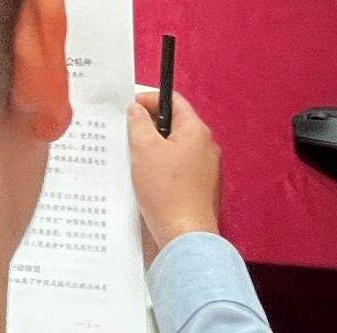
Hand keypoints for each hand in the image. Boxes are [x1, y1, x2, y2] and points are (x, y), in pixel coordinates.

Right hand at [127, 90, 221, 261]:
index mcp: (196, 131)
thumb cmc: (167, 194)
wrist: (185, 237)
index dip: (148, 100)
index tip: (130, 109)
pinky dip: (164, 170)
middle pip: (175, 125)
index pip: (173, 100)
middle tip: (128, 134)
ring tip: (135, 160)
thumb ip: (139, 123)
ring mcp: (207, 169)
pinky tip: (148, 181)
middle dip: (150, 127)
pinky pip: (181, 169)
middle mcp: (206, 147)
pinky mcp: (202, 189)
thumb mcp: (144, 150)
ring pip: (177, 148)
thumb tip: (137, 110)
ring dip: (156, 150)